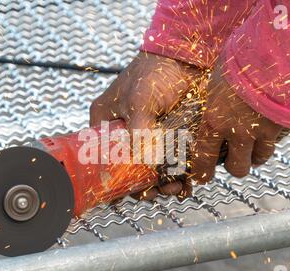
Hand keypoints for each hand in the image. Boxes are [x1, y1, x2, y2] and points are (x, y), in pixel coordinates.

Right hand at [90, 51, 201, 199]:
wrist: (187, 57)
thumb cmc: (155, 71)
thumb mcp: (140, 99)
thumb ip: (139, 130)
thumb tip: (145, 161)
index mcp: (106, 123)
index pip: (102, 159)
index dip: (112, 180)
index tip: (126, 194)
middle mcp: (125, 133)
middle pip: (129, 170)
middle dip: (143, 186)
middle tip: (156, 193)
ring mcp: (148, 137)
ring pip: (151, 170)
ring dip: (162, 185)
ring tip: (176, 190)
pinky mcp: (170, 138)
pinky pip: (171, 164)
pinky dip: (178, 176)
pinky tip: (186, 185)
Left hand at [191, 61, 286, 183]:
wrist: (276, 52)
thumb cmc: (242, 58)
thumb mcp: (217, 76)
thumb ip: (214, 95)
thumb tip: (211, 96)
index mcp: (213, 120)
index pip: (203, 158)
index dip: (203, 172)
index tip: (203, 176)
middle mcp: (237, 132)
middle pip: (236, 168)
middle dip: (235, 166)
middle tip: (234, 158)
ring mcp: (262, 131)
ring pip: (259, 159)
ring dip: (255, 155)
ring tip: (254, 144)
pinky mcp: (283, 126)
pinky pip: (277, 143)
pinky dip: (273, 140)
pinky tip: (270, 128)